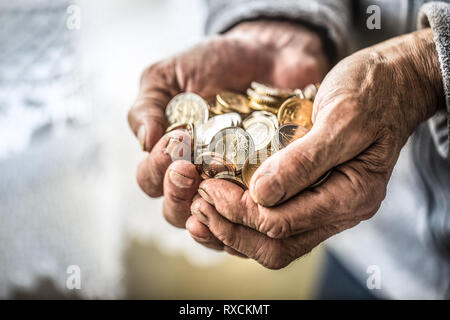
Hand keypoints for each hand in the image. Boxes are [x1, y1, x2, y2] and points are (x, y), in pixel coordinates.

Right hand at [128, 20, 328, 252]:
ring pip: (210, 223)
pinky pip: (249, 221)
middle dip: (176, 194)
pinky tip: (243, 214)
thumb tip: (143, 142)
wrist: (267, 54)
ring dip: (206, 215)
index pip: (150, 180)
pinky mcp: (261, 190)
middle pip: (175, 210)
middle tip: (187, 169)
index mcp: (169, 157)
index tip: (175, 141)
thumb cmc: (213, 64)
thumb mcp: (170, 75)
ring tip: (212, 192)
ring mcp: (228, 188)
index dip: (155, 170)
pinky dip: (243, 224)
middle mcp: (195, 178)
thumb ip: (148, 105)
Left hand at [190, 28, 443, 267]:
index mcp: (352, 195)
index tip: (210, 186)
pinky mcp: (315, 197)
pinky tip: (221, 207)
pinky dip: (246, 222)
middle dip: (230, 229)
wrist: (393, 81)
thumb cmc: (372, 91)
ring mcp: (327, 207)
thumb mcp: (341, 118)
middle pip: (275, 246)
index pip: (282, 223)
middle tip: (199, 203)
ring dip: (234, 231)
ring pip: (274, 243)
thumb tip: (260, 195)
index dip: (239, 210)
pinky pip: (278, 224)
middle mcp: (340, 211)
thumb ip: (305, 159)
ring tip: (201, 208)